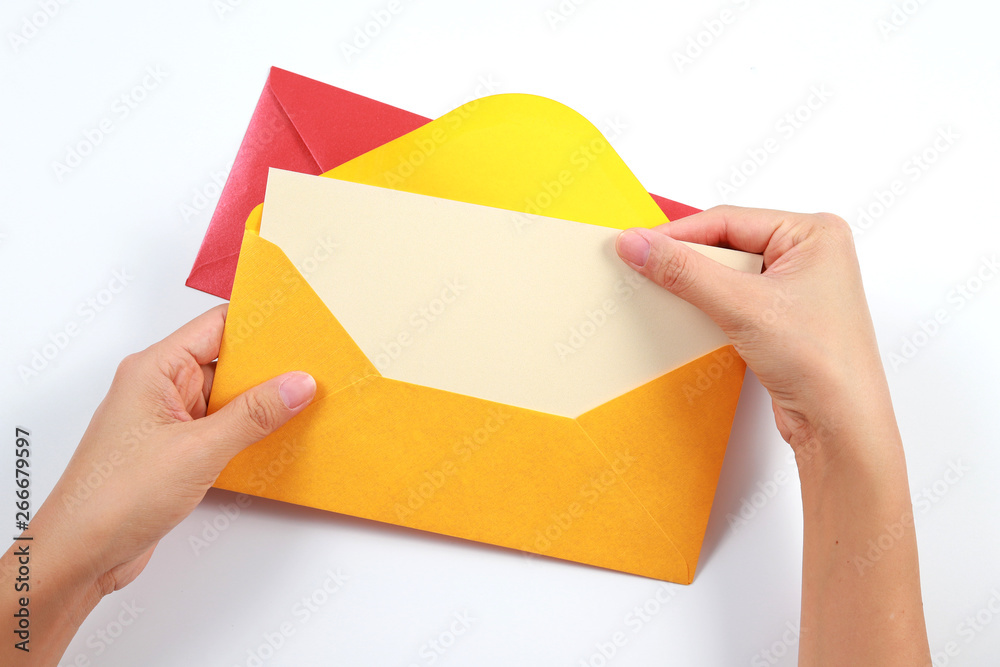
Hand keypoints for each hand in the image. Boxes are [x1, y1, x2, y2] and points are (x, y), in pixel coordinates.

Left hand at [1, 304, 314, 664]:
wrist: (80, 556)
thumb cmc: (112, 499)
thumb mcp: (198, 450)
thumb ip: (254, 414)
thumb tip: (296, 385)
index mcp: (154, 369)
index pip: (216, 326)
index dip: (259, 324)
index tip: (300, 328)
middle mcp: (158, 388)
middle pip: (226, 361)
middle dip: (268, 368)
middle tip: (312, 372)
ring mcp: (166, 420)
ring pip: (226, 398)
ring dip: (259, 404)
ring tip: (302, 405)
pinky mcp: (174, 451)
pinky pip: (220, 428)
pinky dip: (247, 432)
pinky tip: (275, 438)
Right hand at [616, 206, 894, 464]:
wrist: (840, 425)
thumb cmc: (823, 364)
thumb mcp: (741, 306)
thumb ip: (684, 271)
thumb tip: (639, 245)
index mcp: (814, 233)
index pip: (728, 220)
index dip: (679, 234)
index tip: (638, 245)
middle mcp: (809, 254)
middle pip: (727, 243)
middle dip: (688, 259)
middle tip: (647, 268)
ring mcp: (796, 287)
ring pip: (727, 272)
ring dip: (697, 283)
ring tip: (667, 292)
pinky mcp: (782, 317)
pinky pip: (734, 297)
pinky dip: (709, 304)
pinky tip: (690, 314)